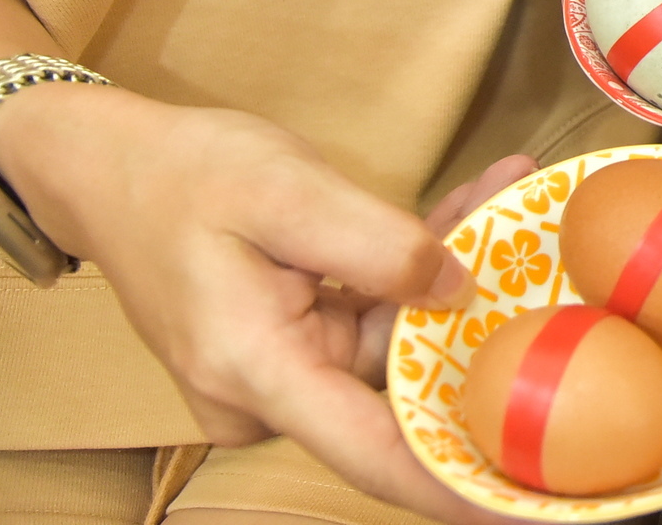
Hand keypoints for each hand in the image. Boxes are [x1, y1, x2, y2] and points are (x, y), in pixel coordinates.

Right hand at [0, 85, 532, 522]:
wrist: (113, 169)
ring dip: (450, 277)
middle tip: (549, 269)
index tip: (522, 500)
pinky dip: (414, 272)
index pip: (371, 456)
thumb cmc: (188, 176)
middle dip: (474, 327)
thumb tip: (456, 285)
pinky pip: (373, 318)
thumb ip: (381, 245)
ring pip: (394, 343)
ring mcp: (280, 375)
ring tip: (505, 200)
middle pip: (396, 384)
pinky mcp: (291, 351)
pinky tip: (470, 210)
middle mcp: (268, 392)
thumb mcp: (291, 191)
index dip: (451, 484)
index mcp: (257, 370)